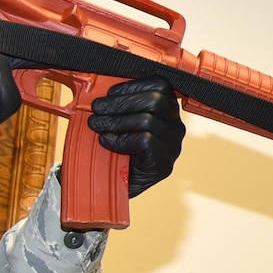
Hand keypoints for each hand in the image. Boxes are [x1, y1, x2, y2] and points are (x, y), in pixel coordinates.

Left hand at [88, 77, 184, 197]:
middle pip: (156, 100)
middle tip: (97, 110)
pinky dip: (121, 140)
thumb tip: (100, 85)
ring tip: (98, 126)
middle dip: (120, 102)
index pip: (161, 85)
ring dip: (116, 121)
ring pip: (148, 120)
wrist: (112, 188)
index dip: (133, 85)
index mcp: (167, 112)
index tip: (110, 93)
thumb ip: (118, 103)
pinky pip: (145, 140)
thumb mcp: (118, 121)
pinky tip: (108, 143)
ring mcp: (173, 147)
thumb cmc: (115, 152)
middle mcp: (176, 128)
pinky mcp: (164, 164)